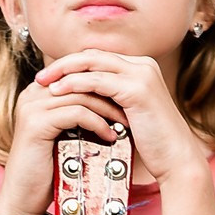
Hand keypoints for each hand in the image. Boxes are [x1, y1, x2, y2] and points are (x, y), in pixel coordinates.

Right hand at [0, 56, 124, 214]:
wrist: (23, 195)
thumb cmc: (48, 167)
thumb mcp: (65, 133)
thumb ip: (79, 114)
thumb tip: (114, 102)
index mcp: (39, 92)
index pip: (77, 76)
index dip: (104, 85)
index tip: (127, 99)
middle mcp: (32, 93)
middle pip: (80, 81)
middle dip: (109, 94)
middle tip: (132, 109)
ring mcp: (32, 106)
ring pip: (81, 95)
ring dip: (108, 110)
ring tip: (124, 125)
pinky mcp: (36, 122)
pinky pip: (76, 113)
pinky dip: (97, 123)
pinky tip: (109, 136)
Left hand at [33, 49, 208, 187]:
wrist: (175, 159)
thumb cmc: (151, 144)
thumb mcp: (126, 115)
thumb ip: (108, 100)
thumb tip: (79, 99)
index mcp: (140, 68)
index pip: (98, 58)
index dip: (72, 65)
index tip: (49, 78)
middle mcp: (143, 65)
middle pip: (93, 55)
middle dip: (63, 64)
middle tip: (40, 77)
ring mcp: (142, 74)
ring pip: (92, 63)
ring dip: (64, 71)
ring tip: (44, 84)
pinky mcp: (138, 88)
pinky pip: (97, 80)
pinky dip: (75, 83)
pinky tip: (58, 91)